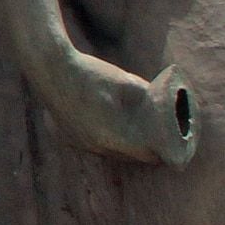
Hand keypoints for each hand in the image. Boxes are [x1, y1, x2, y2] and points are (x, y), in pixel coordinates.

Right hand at [50, 56, 198, 168]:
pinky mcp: (68, 137)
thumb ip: (150, 100)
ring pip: (112, 152)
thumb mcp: (129, 83)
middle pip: (131, 157)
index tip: (173, 145)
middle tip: (158, 136)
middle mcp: (96, 146)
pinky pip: (95, 145)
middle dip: (145, 148)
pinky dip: (107, 137)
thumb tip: (167, 108)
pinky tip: (109, 121)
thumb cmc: (92, 74)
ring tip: (135, 129)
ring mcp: (80, 143)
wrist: (51, 68)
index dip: (163, 151)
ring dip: (125, 143)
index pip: (148, 156)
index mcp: (115, 137)